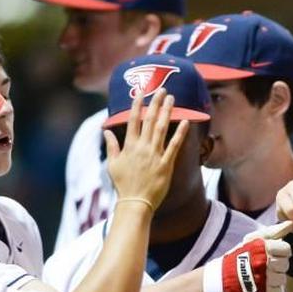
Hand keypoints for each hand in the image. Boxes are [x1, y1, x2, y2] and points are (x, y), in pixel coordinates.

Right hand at [103, 90, 189, 210]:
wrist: (135, 202)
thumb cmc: (123, 185)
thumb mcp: (112, 164)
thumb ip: (111, 146)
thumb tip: (106, 131)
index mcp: (129, 146)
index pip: (133, 120)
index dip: (137, 104)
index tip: (142, 92)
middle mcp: (142, 147)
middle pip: (149, 120)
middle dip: (155, 103)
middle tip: (162, 89)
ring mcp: (155, 155)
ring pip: (162, 128)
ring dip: (167, 111)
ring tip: (172, 98)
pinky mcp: (166, 164)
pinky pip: (175, 145)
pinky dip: (180, 133)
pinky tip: (186, 121)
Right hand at [203, 222, 292, 291]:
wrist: (221, 277)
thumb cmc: (239, 255)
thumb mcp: (253, 239)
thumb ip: (274, 231)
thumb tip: (291, 224)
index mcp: (263, 248)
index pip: (286, 249)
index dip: (281, 251)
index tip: (273, 253)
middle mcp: (264, 263)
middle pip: (285, 264)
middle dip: (277, 264)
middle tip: (265, 265)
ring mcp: (264, 280)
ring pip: (282, 279)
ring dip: (274, 278)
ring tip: (262, 276)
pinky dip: (271, 291)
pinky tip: (262, 286)